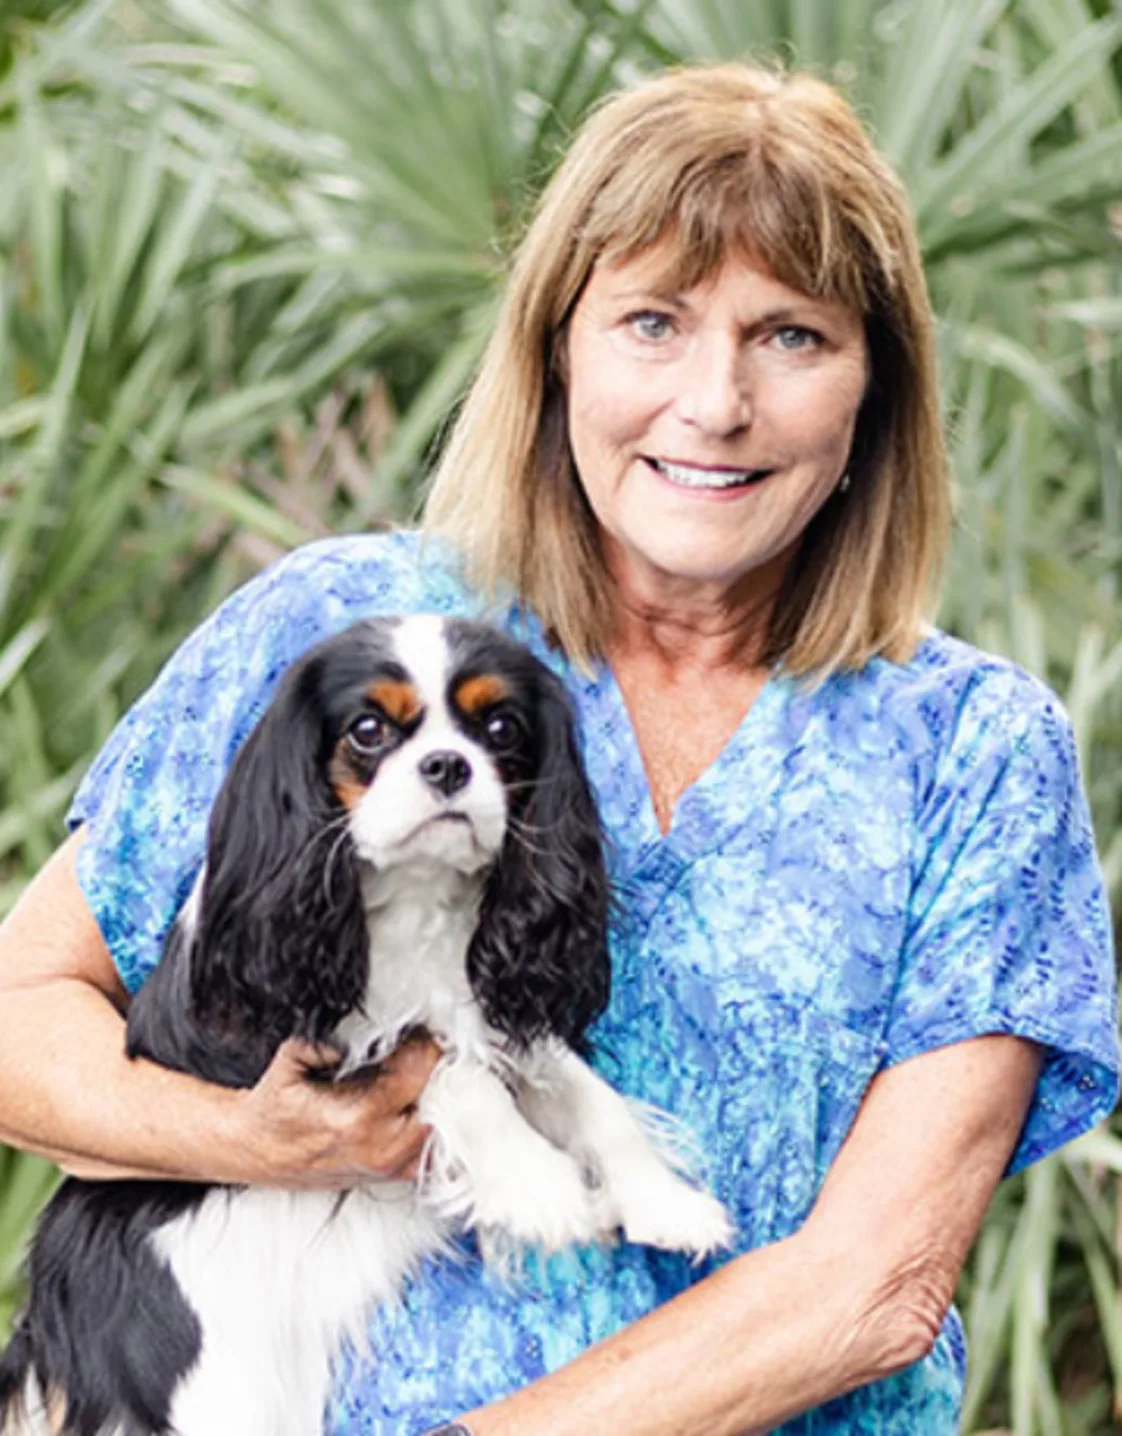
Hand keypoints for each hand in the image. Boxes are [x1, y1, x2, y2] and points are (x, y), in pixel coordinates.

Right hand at [236, 1032, 442, 1187]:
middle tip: (423, 1046)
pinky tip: (422, 1104)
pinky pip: (434, 1150)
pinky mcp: (392, 1176)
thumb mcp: (289, 1062)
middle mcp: (381, 1148)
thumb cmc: (274, 1110)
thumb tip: (353, 1028)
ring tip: (422, 1073)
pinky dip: (434, 1124)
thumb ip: (319, 1040)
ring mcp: (390, 1167)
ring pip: (444, 1124)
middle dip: (436, 1067)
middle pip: (442, 1097)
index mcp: (359, 1118)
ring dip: (438, 1095)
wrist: (257, 1151)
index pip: (420, 1070)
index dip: (423, 1042)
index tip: (417, 1028)